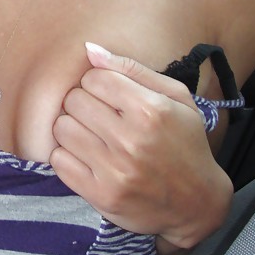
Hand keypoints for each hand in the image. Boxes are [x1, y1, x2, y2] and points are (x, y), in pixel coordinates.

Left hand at [50, 43, 232, 249]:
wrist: (196, 203)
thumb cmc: (186, 143)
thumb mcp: (176, 98)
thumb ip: (132, 69)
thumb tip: (89, 50)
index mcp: (151, 110)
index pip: (93, 78)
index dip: (98, 83)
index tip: (109, 96)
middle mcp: (131, 140)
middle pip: (74, 100)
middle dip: (84, 104)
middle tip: (100, 117)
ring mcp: (115, 171)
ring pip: (62, 128)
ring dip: (73, 129)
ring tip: (93, 136)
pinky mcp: (101, 195)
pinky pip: (58, 161)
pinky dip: (67, 156)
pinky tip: (87, 157)